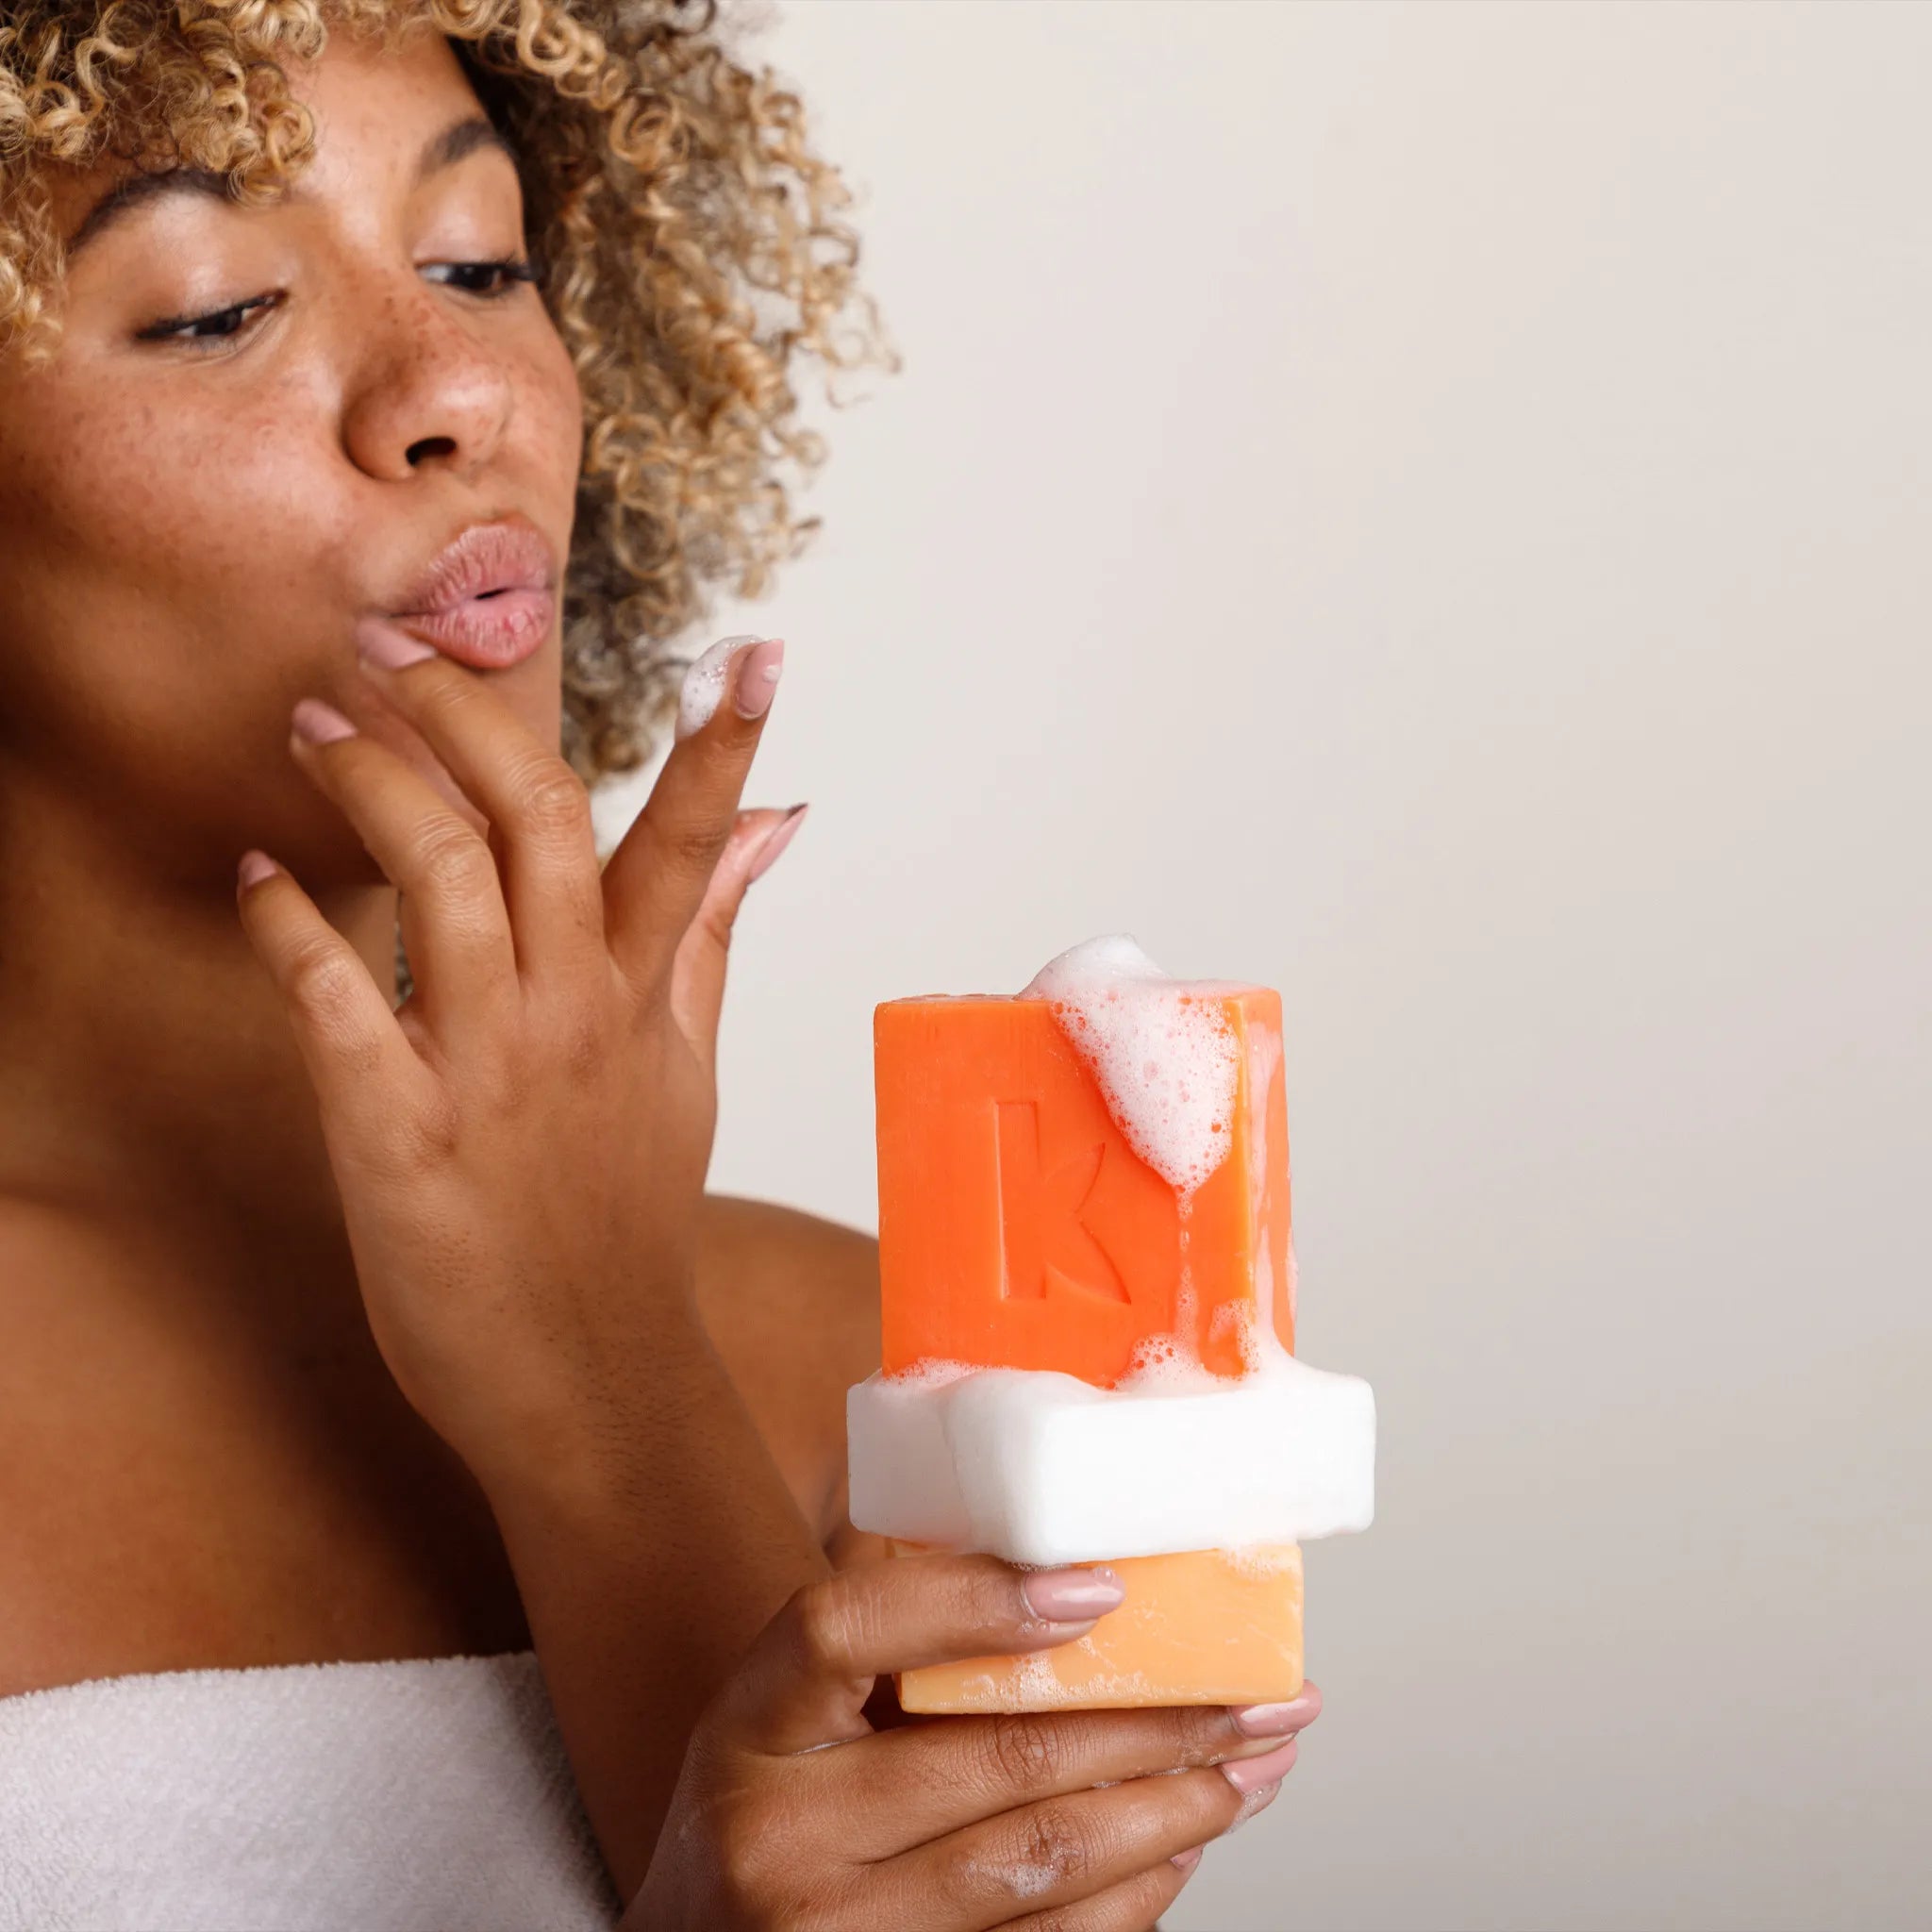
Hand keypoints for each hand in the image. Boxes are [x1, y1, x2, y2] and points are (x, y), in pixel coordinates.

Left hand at [234, 631, 796, 1485]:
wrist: (592, 1379)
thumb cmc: (628, 1221)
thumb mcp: (684, 1067)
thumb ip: (708, 934)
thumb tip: (777, 829)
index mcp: (642, 998)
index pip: (692, 844)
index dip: (724, 744)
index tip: (752, 650)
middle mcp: (576, 1015)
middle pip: (540, 821)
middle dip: (468, 715)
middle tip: (392, 647)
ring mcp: (491, 1071)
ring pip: (444, 882)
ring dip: (373, 787)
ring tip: (315, 728)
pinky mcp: (400, 1135)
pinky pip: (338, 1003)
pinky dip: (291, 928)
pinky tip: (257, 879)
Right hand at [626, 1549, 1319, 1930]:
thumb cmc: (766, 1812)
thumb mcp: (783, 1711)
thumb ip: (885, 1632)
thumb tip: (1045, 1542)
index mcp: (751, 1730)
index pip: (843, 1629)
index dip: (972, 1599)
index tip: (1096, 1586)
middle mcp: (782, 1841)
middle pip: (990, 1757)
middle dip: (1152, 1720)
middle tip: (1255, 1692)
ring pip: (1041, 1861)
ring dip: (1171, 1807)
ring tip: (1250, 1765)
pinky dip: (1134, 1896)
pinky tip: (1182, 1846)